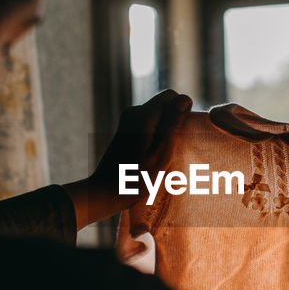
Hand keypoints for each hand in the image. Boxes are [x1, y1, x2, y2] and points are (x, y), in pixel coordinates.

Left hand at [63, 89, 191, 227]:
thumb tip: (185, 98)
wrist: (103, 193)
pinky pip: (150, 124)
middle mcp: (133, 112)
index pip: (172, 96)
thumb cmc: (134, 180)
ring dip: (165, 132)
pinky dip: (156, 136)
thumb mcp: (161, 155)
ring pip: (158, 115)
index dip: (182, 113)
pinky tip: (153, 156)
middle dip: (174, 123)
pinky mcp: (126, 129)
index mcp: (142, 116)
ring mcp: (128, 120)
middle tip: (172, 150)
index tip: (180, 137)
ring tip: (161, 156)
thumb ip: (173, 125)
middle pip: (165, 105)